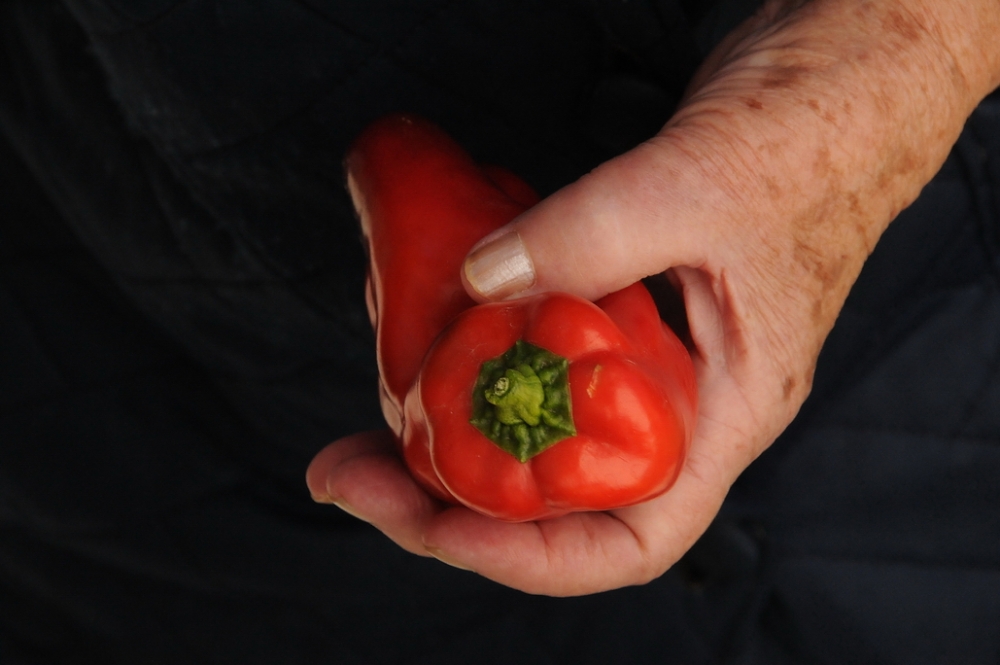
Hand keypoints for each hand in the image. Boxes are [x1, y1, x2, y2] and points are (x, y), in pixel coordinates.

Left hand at [308, 0, 999, 594]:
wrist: (836, 75)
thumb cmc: (813, 139)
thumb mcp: (705, 185)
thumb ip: (594, 234)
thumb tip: (483, 277)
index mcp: (726, 412)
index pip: (630, 538)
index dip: (524, 555)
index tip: (428, 524)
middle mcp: (683, 399)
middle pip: (560, 493)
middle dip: (447, 494)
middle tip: (353, 462)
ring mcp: (649, 348)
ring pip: (539, 421)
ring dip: (449, 420)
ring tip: (376, 387)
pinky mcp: (619, 297)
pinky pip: (538, 344)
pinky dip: (476, 340)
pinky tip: (429, 309)